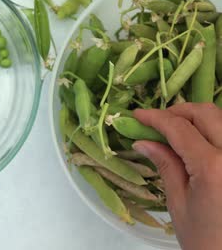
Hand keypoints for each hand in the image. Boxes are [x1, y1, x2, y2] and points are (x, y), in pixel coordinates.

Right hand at [134, 103, 221, 249]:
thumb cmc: (204, 239)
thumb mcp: (178, 202)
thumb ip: (166, 164)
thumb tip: (144, 141)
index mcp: (213, 167)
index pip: (179, 128)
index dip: (155, 117)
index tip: (137, 115)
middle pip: (206, 113)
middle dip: (178, 113)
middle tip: (157, 124)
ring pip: (221, 120)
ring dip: (196, 120)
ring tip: (176, 133)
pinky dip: (212, 133)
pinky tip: (197, 144)